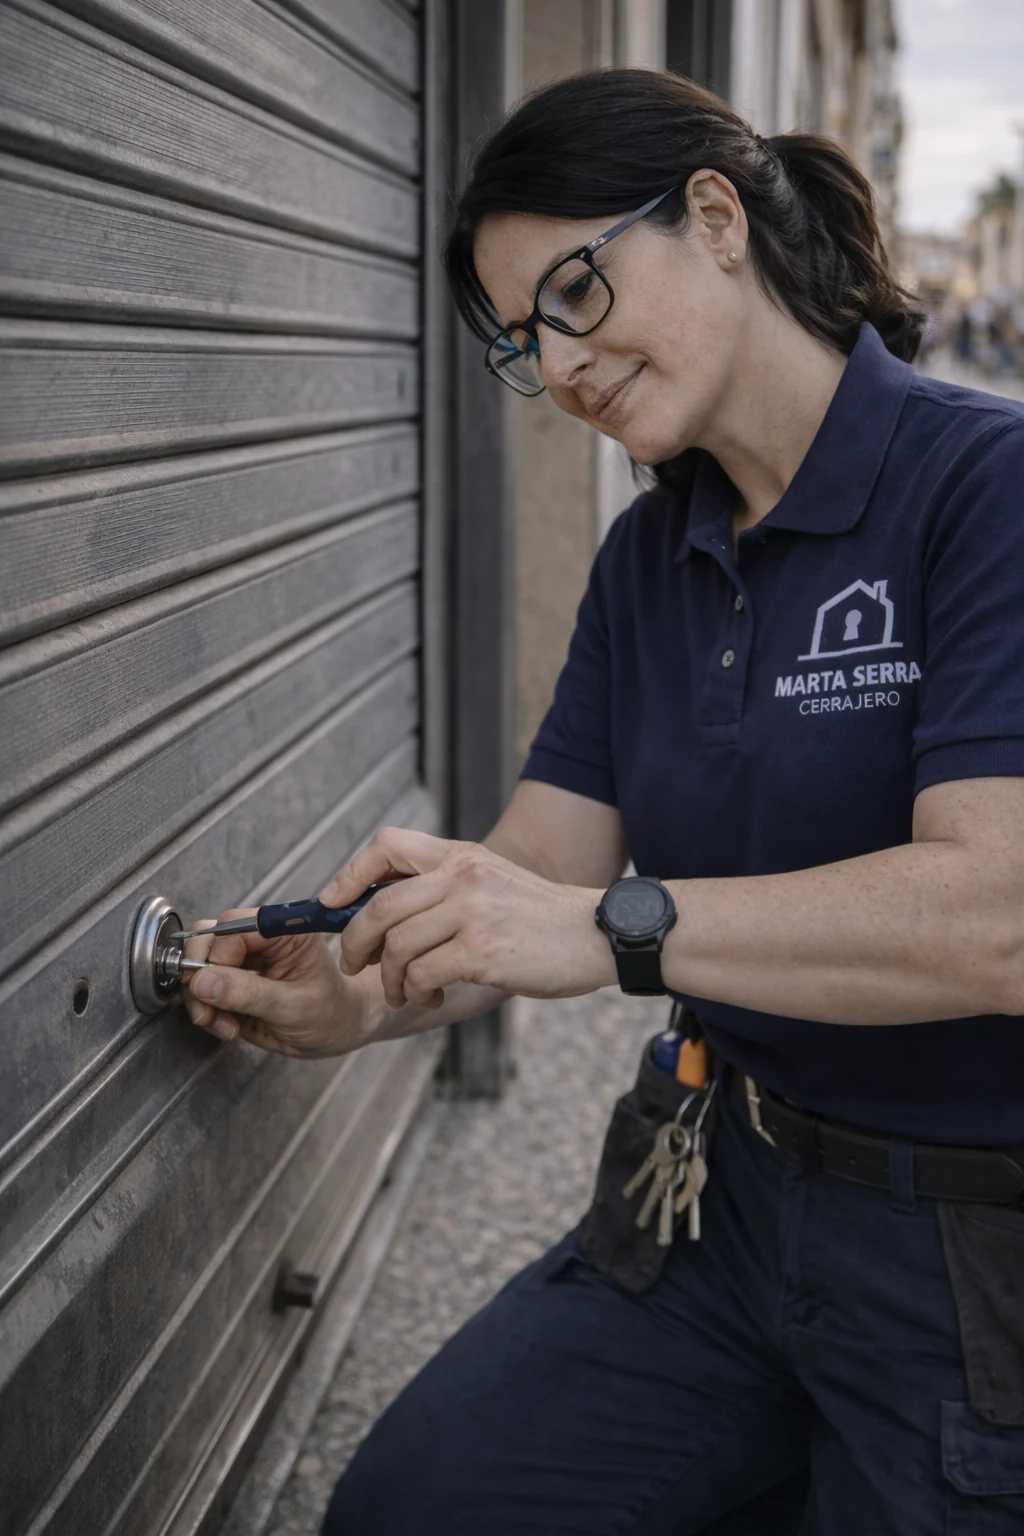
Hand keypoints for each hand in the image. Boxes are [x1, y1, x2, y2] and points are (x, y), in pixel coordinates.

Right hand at [181, 911, 371, 1055]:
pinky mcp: (234, 981)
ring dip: (201, 997)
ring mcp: (245, 959)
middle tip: (208, 1008)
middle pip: (209, 940)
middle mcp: (261, 939)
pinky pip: (203, 988)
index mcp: (284, 931)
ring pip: (200, 963)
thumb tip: (203, 980)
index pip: (233, 926)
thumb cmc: (330, 1013)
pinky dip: (206, 1009)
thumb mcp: (292, 1006)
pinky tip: (227, 1026)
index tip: (211, 985)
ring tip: (222, 1022)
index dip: (216, 956)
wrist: (336, 1033)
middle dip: (201, 976)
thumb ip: (247, 993)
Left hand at [320, 827, 615, 1007]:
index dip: (348, 875)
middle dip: (355, 942)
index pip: (386, 845)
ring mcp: (473, 913)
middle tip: (357, 964)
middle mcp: (463, 876)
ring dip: (390, 979)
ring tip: (404, 992)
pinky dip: (416, 992)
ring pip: (396, 946)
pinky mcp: (483, 952)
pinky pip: (423, 974)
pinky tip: (430, 997)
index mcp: (460, 855)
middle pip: (378, 906)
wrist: (597, 934)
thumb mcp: (491, 881)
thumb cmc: (541, 918)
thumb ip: (445, 887)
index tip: (330, 903)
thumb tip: (380, 911)